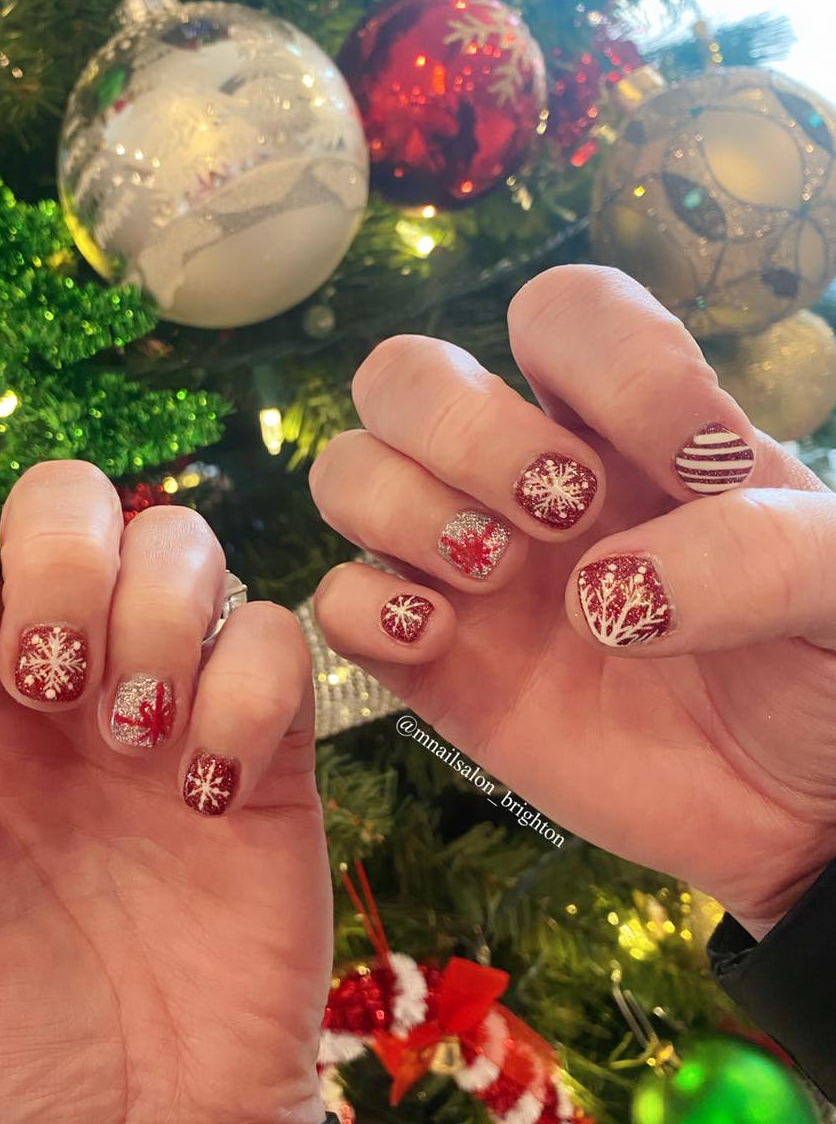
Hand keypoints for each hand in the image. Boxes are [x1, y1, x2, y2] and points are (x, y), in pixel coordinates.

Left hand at [0, 463, 329, 1123]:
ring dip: (158, 621)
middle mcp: (52, 686)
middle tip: (52, 688)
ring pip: (182, 543)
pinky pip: (278, 636)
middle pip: (67, 494)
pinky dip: (248, 692)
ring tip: (134, 742)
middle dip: (62, 561)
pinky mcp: (264, 751)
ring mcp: (163, 707)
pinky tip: (211, 792)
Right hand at [310, 266, 835, 940]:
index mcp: (633, 425)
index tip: (694, 463)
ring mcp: (469, 571)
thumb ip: (760, 554)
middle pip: (406, 374)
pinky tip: (440, 644)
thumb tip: (601, 588)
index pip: (566, 313)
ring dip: (405, 507)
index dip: (614, 362)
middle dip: (465, 429)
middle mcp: (528, 477)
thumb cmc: (824, 672)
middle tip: (560, 512)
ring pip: (349, 470)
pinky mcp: (433, 665)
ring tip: (498, 575)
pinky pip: (336, 602)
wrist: (795, 811)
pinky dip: (363, 608)